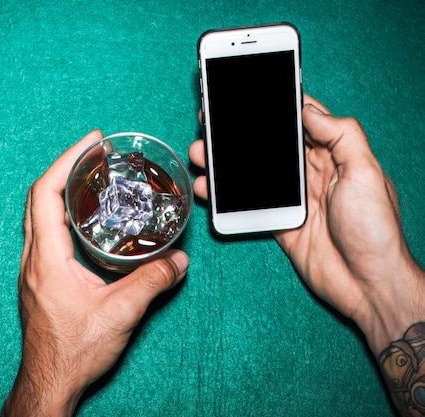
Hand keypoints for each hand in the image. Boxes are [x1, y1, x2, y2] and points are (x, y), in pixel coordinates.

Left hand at [2, 130, 188, 415]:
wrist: (49, 382)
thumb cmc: (73, 352)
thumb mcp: (120, 314)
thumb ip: (151, 282)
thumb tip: (178, 261)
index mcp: (46, 259)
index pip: (45, 194)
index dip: (66, 160)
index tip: (90, 142)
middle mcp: (33, 259)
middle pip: (38, 197)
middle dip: (65, 167)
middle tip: (93, 153)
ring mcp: (33, 270)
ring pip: (38, 215)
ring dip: (60, 189)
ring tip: (90, 178)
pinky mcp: (38, 280)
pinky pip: (44, 233)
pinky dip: (61, 213)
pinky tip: (84, 220)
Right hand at [188, 95, 424, 354]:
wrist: (367, 284)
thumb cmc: (375, 228)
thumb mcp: (366, 173)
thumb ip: (342, 136)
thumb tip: (309, 109)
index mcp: (333, 155)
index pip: (300, 121)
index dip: (275, 106)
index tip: (247, 92)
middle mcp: (310, 173)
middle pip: (268, 145)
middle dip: (238, 134)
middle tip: (210, 122)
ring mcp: (292, 198)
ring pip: (252, 173)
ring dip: (224, 163)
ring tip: (200, 153)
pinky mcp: (278, 222)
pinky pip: (246, 204)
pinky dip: (224, 196)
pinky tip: (207, 188)